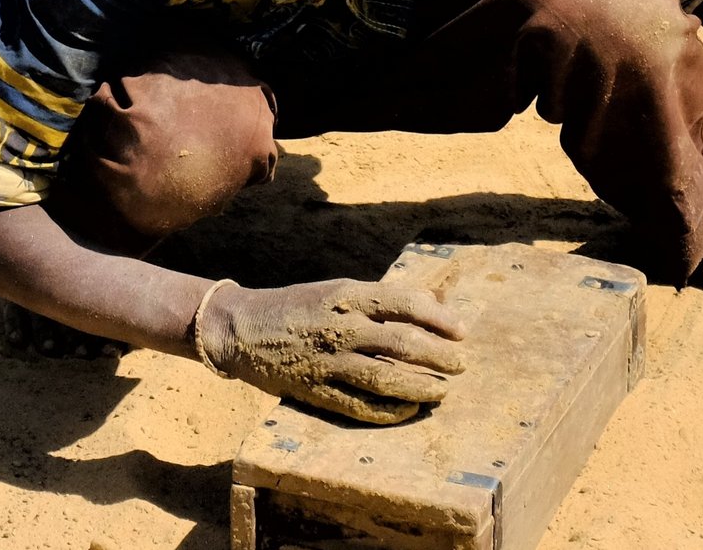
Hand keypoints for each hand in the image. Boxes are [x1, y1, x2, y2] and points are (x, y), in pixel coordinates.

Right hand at [195, 278, 466, 423]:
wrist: (241, 327)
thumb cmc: (298, 306)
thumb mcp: (335, 291)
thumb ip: (376, 302)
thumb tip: (431, 308)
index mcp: (345, 294)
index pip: (405, 304)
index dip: (439, 319)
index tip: (461, 331)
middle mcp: (339, 327)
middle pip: (402, 344)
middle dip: (439, 357)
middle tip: (460, 365)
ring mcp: (327, 361)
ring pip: (386, 380)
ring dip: (421, 388)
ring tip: (441, 391)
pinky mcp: (314, 390)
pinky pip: (360, 406)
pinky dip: (389, 411)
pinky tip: (408, 410)